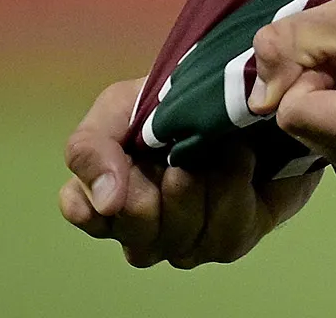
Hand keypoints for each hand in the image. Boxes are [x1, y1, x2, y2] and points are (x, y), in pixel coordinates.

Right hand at [58, 76, 318, 267]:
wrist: (253, 93)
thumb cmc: (177, 102)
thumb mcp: (123, 106)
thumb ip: (92, 148)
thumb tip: (105, 202)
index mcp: (106, 196)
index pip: (82, 210)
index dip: (103, 190)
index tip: (130, 155)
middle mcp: (141, 230)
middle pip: (136, 234)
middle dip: (158, 188)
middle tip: (177, 152)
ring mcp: (185, 242)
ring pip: (179, 240)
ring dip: (198, 187)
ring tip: (215, 148)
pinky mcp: (231, 239)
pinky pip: (224, 235)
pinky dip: (233, 190)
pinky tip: (241, 160)